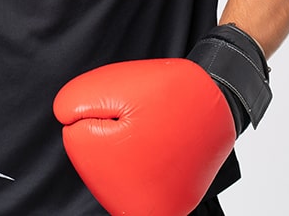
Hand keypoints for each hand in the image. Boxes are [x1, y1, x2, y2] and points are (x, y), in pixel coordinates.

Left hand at [54, 58, 235, 215]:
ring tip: (155, 128)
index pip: (78, 138)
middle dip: (111, 131)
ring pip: (116, 164)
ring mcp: (161, 208)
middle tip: (144, 118)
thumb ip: (75, 103)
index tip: (129, 109)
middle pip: (96, 158)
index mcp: (122, 190)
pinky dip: (144, 151)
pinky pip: (139, 171)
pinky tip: (162, 138)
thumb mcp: (111, 85)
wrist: (223, 98)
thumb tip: (65, 118)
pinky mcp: (173, 200)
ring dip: (127, 143)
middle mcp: (142, 212)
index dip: (99, 112)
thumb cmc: (172, 92)